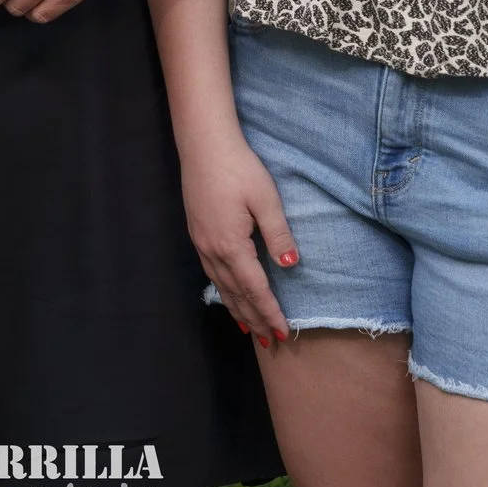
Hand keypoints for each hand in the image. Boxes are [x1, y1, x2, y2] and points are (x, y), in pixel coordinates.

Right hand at [180, 129, 296, 347]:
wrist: (203, 144)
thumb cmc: (238, 167)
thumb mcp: (265, 198)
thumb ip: (278, 233)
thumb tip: (290, 264)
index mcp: (231, 245)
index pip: (255, 289)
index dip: (270, 312)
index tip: (283, 333)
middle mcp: (212, 250)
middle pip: (236, 295)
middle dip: (254, 320)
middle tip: (270, 343)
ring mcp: (201, 243)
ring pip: (221, 287)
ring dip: (237, 310)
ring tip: (251, 329)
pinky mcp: (197, 233)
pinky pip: (212, 273)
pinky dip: (224, 291)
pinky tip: (229, 293)